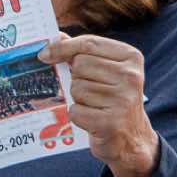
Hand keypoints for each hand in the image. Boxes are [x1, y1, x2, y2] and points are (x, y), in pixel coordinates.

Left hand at [41, 33, 160, 176]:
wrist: (131, 138)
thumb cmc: (113, 99)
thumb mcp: (107, 70)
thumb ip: (84, 52)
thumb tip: (56, 37)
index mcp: (131, 57)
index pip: (89, 43)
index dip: (62, 48)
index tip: (44, 54)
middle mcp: (131, 76)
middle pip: (80, 65)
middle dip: (77, 78)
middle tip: (91, 91)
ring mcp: (123, 100)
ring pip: (77, 88)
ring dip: (79, 99)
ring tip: (95, 106)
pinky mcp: (110, 122)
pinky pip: (75, 110)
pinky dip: (78, 115)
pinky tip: (92, 119)